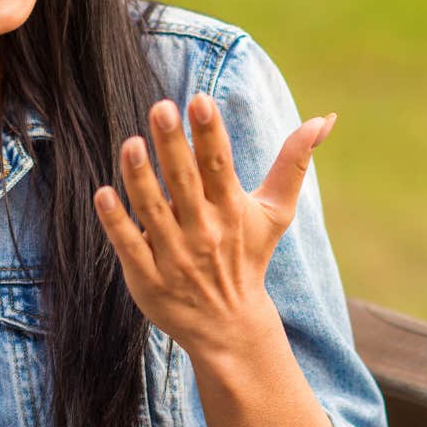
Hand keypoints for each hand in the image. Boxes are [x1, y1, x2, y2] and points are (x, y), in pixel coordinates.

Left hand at [93, 94, 335, 360]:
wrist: (230, 326)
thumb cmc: (249, 257)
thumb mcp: (276, 212)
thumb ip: (293, 163)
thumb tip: (324, 118)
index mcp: (231, 209)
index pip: (219, 165)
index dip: (210, 133)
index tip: (200, 100)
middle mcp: (203, 230)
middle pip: (185, 182)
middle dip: (173, 145)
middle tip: (161, 107)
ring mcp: (174, 255)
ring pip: (153, 210)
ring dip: (141, 178)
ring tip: (131, 144)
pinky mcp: (148, 277)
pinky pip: (129, 245)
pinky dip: (116, 222)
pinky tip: (102, 194)